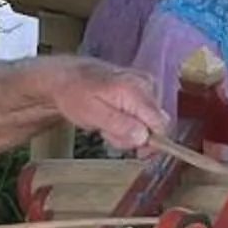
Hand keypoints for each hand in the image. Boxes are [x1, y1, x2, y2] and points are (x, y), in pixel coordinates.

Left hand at [41, 57, 167, 152]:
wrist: (66, 76)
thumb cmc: (74, 94)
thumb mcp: (91, 113)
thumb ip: (119, 125)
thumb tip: (144, 137)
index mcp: (136, 89)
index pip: (160, 124)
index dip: (151, 143)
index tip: (134, 151)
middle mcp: (147, 85)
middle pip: (156, 126)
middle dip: (134, 137)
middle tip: (108, 132)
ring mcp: (147, 86)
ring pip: (150, 123)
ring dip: (129, 131)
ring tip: (106, 124)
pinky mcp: (144, 89)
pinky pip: (145, 116)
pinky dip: (129, 122)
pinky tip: (113, 118)